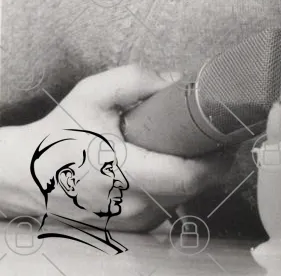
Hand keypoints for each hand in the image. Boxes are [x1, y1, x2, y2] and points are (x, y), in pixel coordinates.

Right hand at [1, 65, 234, 231]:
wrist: (26, 175)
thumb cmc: (62, 131)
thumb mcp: (92, 92)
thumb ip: (136, 80)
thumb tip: (177, 79)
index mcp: (123, 172)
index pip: (186, 177)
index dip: (216, 161)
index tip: (227, 138)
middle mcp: (131, 205)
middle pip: (191, 189)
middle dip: (211, 164)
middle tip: (218, 136)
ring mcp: (130, 222)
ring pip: (180, 200)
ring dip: (195, 175)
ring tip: (197, 147)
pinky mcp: (127, 228)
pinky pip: (165, 208)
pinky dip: (176, 187)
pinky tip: (172, 164)